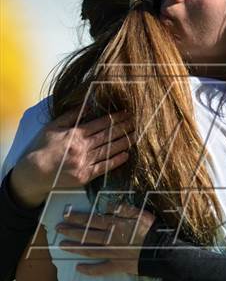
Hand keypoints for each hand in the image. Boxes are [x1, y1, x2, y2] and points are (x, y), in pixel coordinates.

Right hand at [10, 108, 134, 207]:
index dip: (116, 118)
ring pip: (109, 149)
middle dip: (124, 127)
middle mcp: (82, 147)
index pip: (101, 123)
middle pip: (108, 135)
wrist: (34, 172)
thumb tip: (86, 104)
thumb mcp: (53, 126)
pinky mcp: (85, 175)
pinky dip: (116, 160)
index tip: (126, 113)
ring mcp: (84, 162)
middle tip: (137, 121)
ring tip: (135, 135)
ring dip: (124, 142)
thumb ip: (71, 115)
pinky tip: (126, 155)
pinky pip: (104, 167)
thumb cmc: (43, 147)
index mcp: (75, 134)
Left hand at [56, 204, 155, 275]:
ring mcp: (112, 253)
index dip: (78, 218)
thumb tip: (109, 204)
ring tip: (61, 245)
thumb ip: (124, 208)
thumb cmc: (152, 230)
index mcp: (115, 225)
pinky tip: (78, 269)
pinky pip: (101, 269)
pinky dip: (89, 270)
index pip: (92, 220)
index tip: (65, 215)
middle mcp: (110, 239)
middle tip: (58, 229)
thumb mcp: (140, 213)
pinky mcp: (118, 266)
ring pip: (89, 250)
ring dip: (74, 248)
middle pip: (87, 235)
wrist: (161, 250)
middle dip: (71, 231)